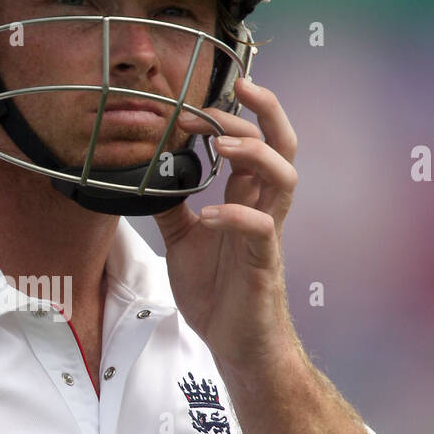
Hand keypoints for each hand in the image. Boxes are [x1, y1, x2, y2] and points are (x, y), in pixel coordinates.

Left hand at [153, 78, 298, 372]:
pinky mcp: (263, 264)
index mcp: (245, 199)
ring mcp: (266, 235)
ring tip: (220, 144)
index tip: (198, 102)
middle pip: (282, 146)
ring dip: (255, 153)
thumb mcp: (182, 240)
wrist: (233, 343)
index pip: (254, 143)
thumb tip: (149, 174)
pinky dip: (235, 216)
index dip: (234, 116)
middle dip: (263, 111)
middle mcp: (262, 209)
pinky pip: (261, 230)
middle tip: (232, 91)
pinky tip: (208, 216)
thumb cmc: (216, 292)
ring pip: (285, 178)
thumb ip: (173, 207)